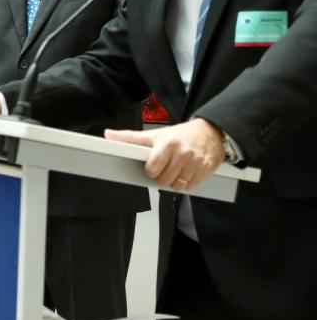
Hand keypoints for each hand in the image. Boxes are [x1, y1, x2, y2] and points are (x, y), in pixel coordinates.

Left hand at [105, 118, 225, 190]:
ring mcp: (196, 162)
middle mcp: (183, 153)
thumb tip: (108, 134)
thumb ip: (130, 137)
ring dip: (174, 182)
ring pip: (177, 186)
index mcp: (167, 144)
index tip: (153, 166)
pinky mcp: (207, 169)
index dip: (151, 170)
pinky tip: (186, 173)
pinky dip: (187, 184)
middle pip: (164, 180)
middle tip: (166, 168)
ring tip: (176, 170)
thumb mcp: (155, 134)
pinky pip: (191, 187)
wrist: (210, 132)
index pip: (152, 169)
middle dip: (162, 176)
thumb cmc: (180, 134)